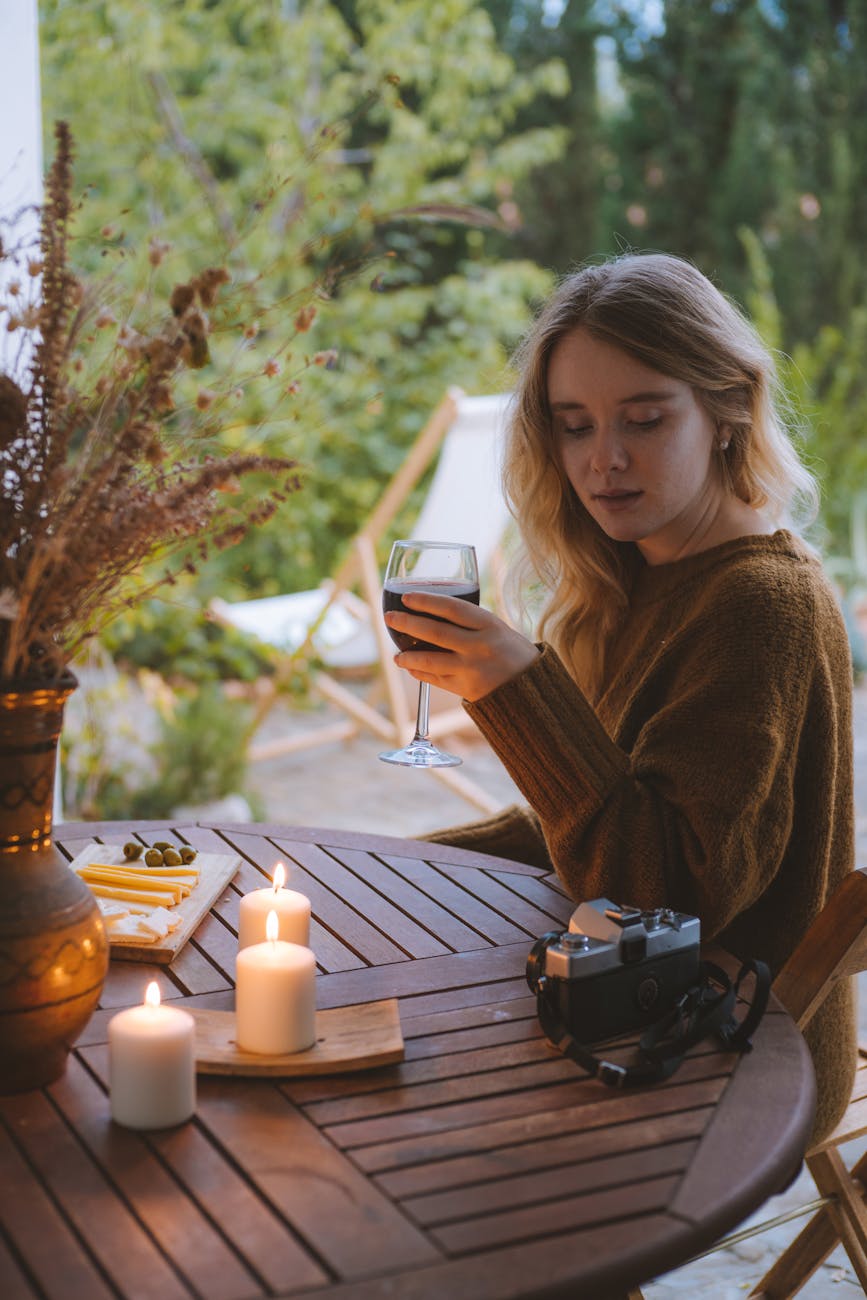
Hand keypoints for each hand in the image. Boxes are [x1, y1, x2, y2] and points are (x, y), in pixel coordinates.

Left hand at [384, 591, 538, 701]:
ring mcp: (471, 669)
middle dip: (407, 623)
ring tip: (396, 655)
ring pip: (430, 661)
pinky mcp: (466, 689)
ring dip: (408, 657)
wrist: (532, 689)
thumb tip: (433, 611)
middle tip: (390, 617)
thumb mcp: (499, 629)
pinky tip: (411, 668)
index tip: (407, 597)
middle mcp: (479, 646)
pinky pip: (435, 679)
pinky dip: (420, 673)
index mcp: (489, 626)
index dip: (426, 601)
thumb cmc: (513, 652)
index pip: (452, 608)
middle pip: (435, 632)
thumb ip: (471, 622)